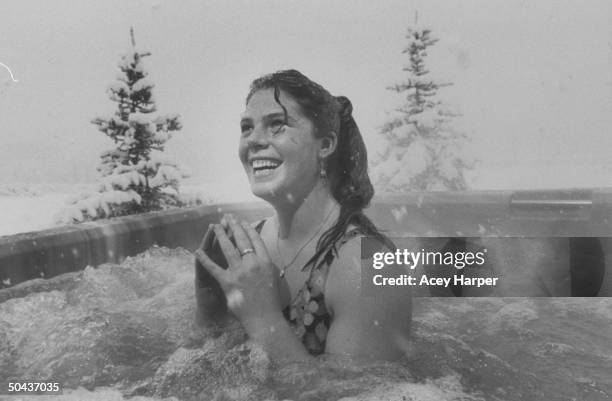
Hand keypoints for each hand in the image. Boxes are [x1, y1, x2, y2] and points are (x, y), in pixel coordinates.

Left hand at [195, 215, 282, 331]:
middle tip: (229, 217)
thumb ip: (266, 264)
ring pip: (228, 249)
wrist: (264, 317)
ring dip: (221, 235)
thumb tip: (260, 254)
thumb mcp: (273, 277)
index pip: (255, 240)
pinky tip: (197, 251)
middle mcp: (253, 264)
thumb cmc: (271, 300)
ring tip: (216, 226)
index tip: (243, 222)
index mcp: (265, 262)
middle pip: (242, 240)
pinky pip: (214, 268)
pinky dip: (204, 259)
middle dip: (234, 226)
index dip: (248, 229)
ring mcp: (239, 272)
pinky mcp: (227, 282)